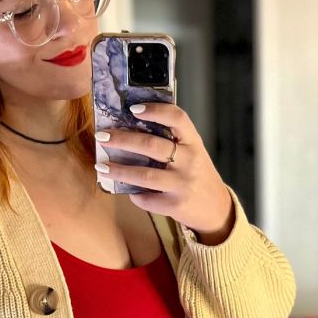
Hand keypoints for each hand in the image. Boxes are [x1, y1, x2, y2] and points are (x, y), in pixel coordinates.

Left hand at [94, 103, 234, 240]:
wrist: (217, 208)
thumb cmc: (197, 175)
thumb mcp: (193, 152)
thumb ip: (172, 141)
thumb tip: (131, 128)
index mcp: (194, 142)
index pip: (177, 118)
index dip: (156, 111)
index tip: (133, 109)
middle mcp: (190, 161)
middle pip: (152, 145)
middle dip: (122, 140)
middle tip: (102, 136)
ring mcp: (183, 184)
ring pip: (145, 175)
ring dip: (119, 170)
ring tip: (101, 166)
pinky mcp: (176, 205)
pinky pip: (148, 199)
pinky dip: (134, 196)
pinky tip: (126, 191)